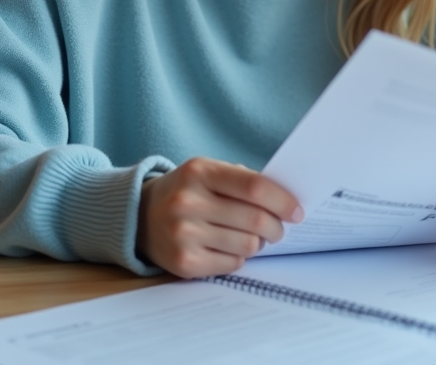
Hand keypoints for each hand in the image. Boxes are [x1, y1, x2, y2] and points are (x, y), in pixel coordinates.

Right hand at [137, 157, 303, 277]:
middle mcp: (188, 202)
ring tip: (250, 236)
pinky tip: (228, 246)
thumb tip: (286, 200)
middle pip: (255, 220)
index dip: (282, 201)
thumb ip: (243, 180)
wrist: (138, 216)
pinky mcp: (183, 262)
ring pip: (248, 245)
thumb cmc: (186, 191)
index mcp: (199, 172)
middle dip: (277, 227)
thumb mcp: (206, 172)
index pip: (254, 187)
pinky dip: (239, 257)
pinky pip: (233, 263)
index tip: (297, 211)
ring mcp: (184, 234)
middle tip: (278, 229)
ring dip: (258, 243)